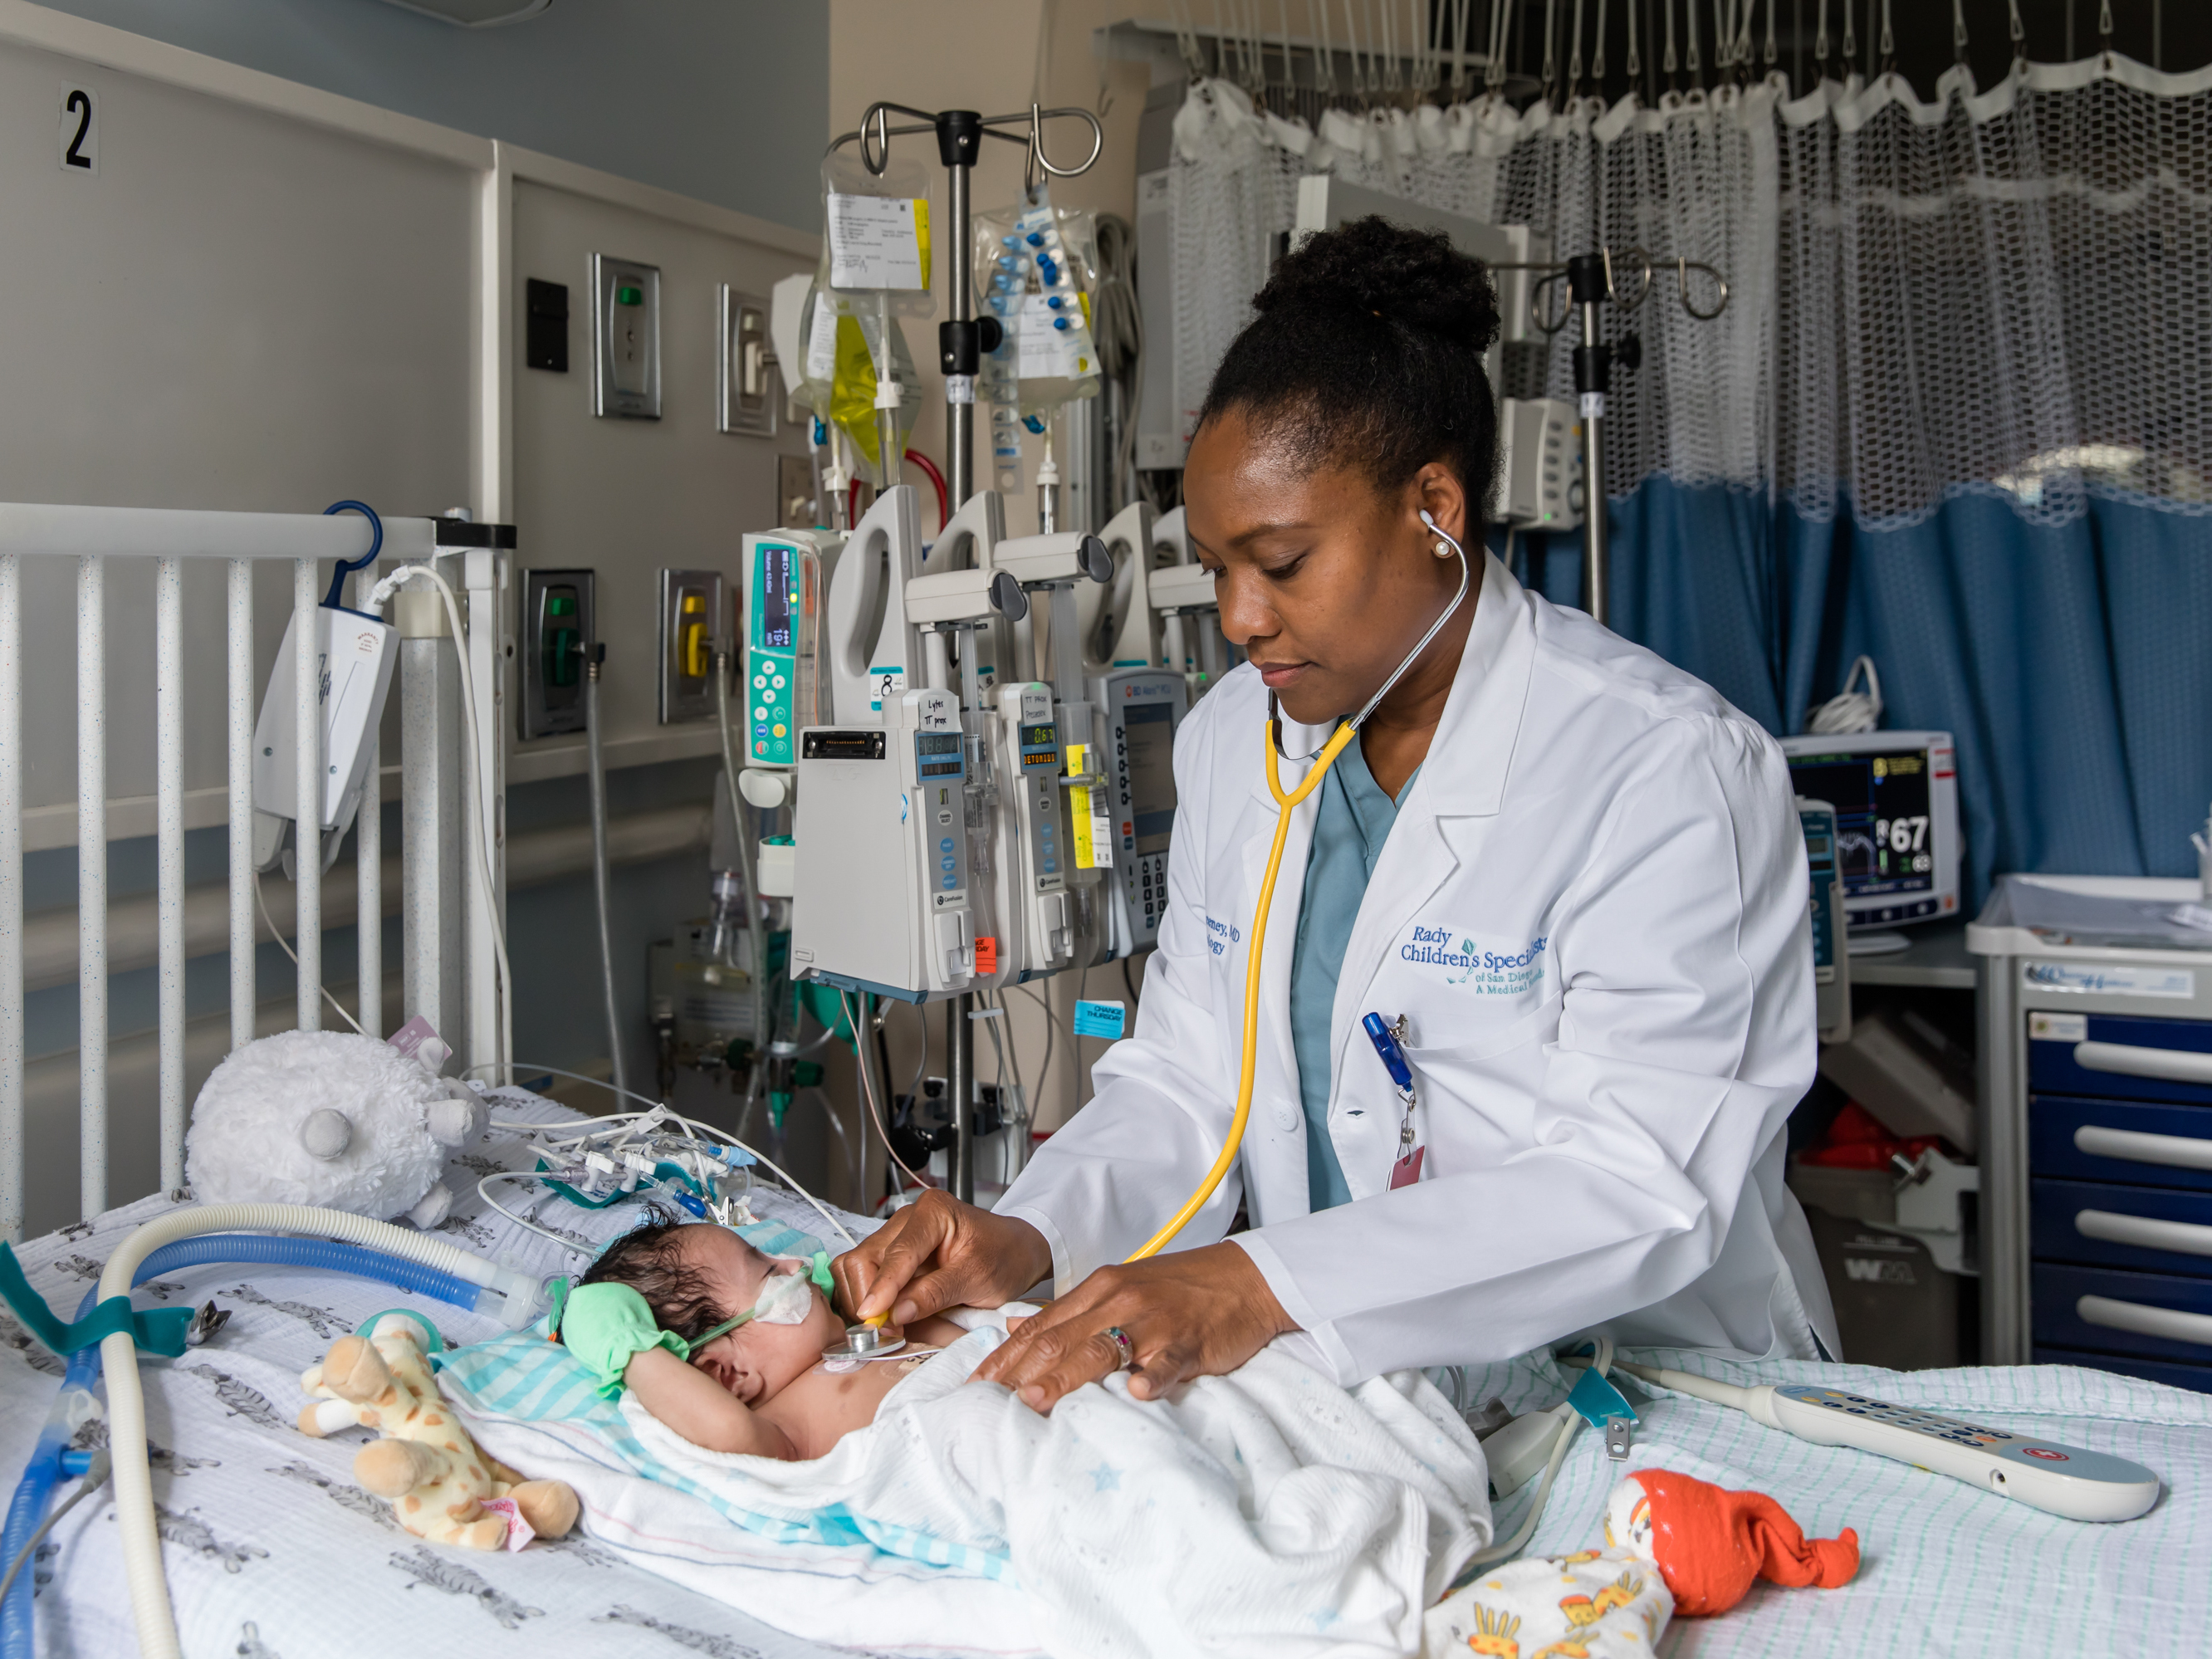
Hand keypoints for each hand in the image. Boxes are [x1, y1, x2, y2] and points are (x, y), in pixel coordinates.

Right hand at [830, 1189, 1051, 1328]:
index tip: (873, 1316)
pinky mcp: (891, 1255)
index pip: (897, 1253)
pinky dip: (866, 1299)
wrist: (1017, 1252)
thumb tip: (897, 1314)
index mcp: (933, 1212)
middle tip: (883, 1332)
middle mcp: (906, 1219)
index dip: (883, 1288)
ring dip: (863, 1300)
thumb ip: (936, 1294)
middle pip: (864, 1258)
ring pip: (855, 1268)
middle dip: (868, 1297)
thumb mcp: (978, 1279)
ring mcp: (895, 1236)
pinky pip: (862, 1276)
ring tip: (886, 1326)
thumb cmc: (1004, 1257)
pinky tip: (884, 1316)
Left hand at [974, 1242, 1293, 1412]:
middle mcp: (1118, 1301)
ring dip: (1065, 1377)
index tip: (975, 1386)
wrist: (1245, 1278)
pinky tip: (1137, 1392)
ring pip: (1101, 1348)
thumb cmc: (1180, 1290)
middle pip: (1060, 1338)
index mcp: (1098, 1290)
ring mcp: (1153, 1321)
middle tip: (989, 1403)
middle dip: (1020, 1372)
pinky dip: (1152, 1374)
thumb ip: (1068, 1312)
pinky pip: (1167, 1359)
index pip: (1040, 1327)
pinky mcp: (1189, 1340)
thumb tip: (1014, 1325)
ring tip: (1036, 1402)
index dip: (1005, 1357)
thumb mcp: (1118, 1289)